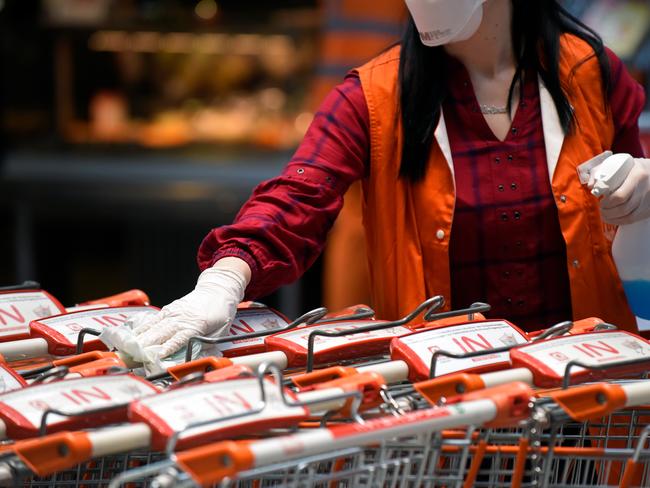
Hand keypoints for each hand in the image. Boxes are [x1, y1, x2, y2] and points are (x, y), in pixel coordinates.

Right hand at [131, 257, 250, 356]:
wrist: (218, 289)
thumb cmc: (221, 311)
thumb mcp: (221, 331)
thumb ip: (207, 345)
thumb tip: (196, 358)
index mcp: (195, 325)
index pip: (177, 340)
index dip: (166, 350)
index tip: (156, 358)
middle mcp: (181, 318)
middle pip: (160, 334)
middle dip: (146, 347)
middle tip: (133, 357)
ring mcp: (173, 312)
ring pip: (153, 327)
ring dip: (140, 339)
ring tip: (127, 348)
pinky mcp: (169, 308)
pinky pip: (153, 319)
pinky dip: (142, 328)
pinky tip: (133, 335)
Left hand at [599, 157, 649, 224]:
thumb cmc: (631, 167)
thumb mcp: (618, 163)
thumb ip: (600, 171)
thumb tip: (591, 186)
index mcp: (637, 176)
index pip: (620, 195)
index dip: (607, 202)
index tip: (600, 200)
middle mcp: (645, 189)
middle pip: (623, 208)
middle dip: (608, 211)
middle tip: (601, 208)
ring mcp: (648, 200)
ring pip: (629, 216)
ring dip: (612, 218)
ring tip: (604, 214)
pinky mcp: (649, 208)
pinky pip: (634, 219)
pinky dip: (621, 221)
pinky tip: (613, 218)